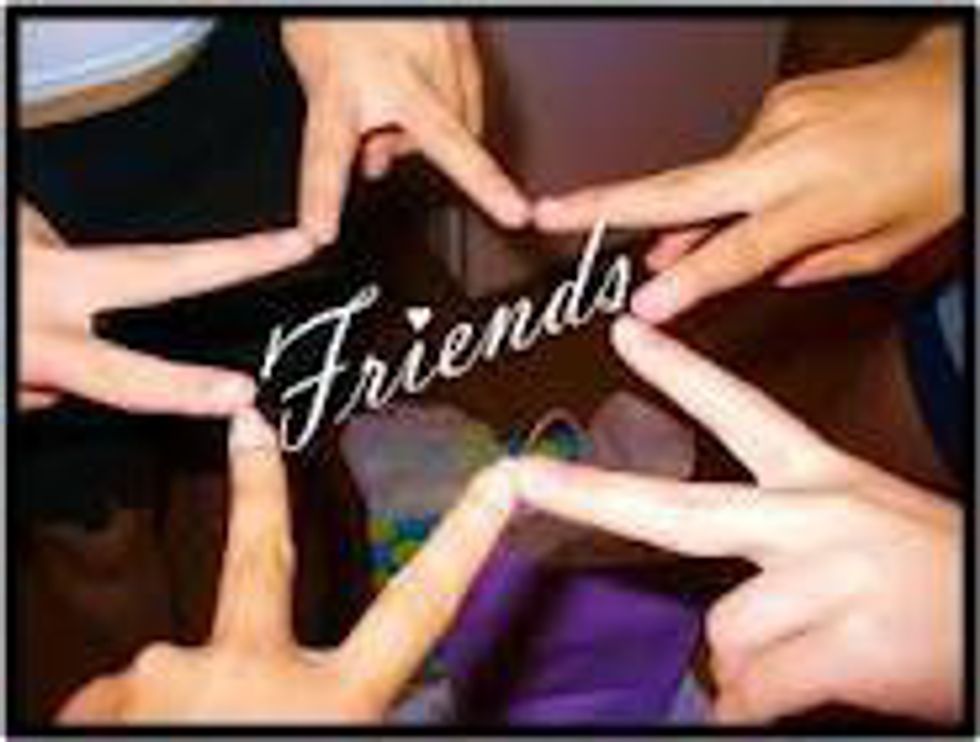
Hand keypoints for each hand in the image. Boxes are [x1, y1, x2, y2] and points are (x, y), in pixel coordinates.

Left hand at [19, 200, 314, 414]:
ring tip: (35, 302)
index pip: (122, 374)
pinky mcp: (17, 213)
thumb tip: (76, 376)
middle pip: (164, 268)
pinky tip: (23, 277)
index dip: (186, 387)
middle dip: (240, 256)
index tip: (242, 391)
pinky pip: (49, 246)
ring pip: (91, 262)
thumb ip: (50, 379)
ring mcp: (31, 240)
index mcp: (30, 338)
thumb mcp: (1, 380)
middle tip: (298, 241)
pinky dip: (43, 266)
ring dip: (77, 282)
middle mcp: (39, 280)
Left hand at [58, 409, 516, 722]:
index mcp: (334, 702)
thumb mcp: (338, 741)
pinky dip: (133, 718)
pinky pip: (123, 700)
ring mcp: (174, 676)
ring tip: (183, 737)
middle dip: (260, 486)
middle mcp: (255, 672)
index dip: (466, 540)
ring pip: (175, 667)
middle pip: (264, 561)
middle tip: (247, 427)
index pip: (422, 609)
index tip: (500, 483)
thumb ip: (336, 707)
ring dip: (175, 696)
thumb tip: (335, 688)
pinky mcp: (111, 695)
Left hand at [283, 20, 528, 242]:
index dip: (323, 196)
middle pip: (444, 136)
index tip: (321, 231)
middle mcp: (397, 70)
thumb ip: (343, 125)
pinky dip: (453, 109)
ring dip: (439, 138)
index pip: (328, 151)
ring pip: (462, 122)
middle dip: (485, 180)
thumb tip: (377, 165)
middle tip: (514, 212)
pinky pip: (470, 94)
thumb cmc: (336, 12)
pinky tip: (428, 99)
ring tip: (408, 121)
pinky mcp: (465, 41)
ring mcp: (440, 52)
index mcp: (344, 81)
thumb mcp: (317, 68)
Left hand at [512, 315, 962, 724]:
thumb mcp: (867, 533)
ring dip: (756, 664)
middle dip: (588, 494)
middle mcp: (817, 517)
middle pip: (673, 509)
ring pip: (726, 631)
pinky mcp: (850, 641)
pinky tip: (815, 686)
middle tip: (523, 478)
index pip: (739, 410)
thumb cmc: (943, 581)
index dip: (679, 370)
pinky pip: (755, 688)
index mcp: (824, 481)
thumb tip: (720, 624)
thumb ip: (782, 553)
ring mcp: (830, 575)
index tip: (627, 332)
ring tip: (818, 653)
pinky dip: (767, 704)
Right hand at [535, 27, 962, 322]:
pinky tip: (739, 199)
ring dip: (678, 215)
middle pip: (676, 189)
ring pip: (703, 180)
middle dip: (602, 204)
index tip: (641, 306)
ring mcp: (777, 122)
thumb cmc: (937, 171)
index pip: (737, 252)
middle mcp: (789, 157)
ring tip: (644, 243)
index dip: (686, 281)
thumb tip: (737, 272)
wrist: (958, 94)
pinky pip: (732, 158)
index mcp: (819, 204)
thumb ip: (798, 265)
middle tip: (546, 215)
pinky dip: (726, 186)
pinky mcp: (776, 103)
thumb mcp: (877, 246)